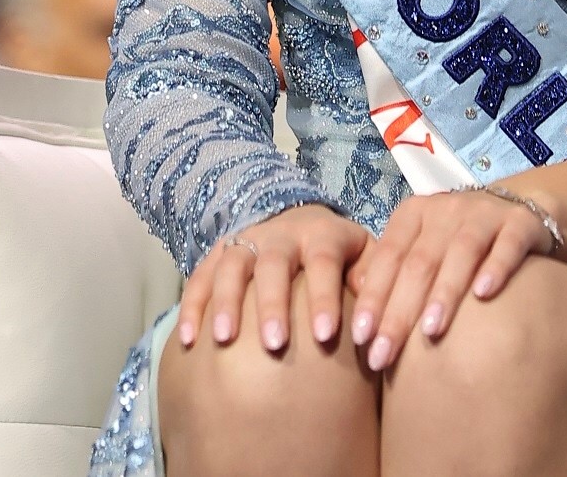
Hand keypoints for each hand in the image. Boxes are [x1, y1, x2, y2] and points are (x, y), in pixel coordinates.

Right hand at [176, 203, 368, 354]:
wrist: (304, 222)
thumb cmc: (341, 256)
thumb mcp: (365, 258)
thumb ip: (374, 281)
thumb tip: (379, 317)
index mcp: (323, 234)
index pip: (324, 261)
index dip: (324, 296)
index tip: (326, 336)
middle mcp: (282, 233)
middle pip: (274, 263)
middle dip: (273, 303)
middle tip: (275, 343)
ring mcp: (247, 240)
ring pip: (233, 264)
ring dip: (227, 301)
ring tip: (224, 339)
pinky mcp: (220, 253)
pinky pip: (201, 275)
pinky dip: (192, 304)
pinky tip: (187, 340)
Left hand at [349, 187, 556, 371]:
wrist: (516, 209)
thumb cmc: (455, 243)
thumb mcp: (420, 248)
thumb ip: (392, 274)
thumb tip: (357, 316)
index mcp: (415, 214)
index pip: (389, 256)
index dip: (373, 296)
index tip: (360, 337)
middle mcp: (447, 208)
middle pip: (420, 261)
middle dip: (399, 311)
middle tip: (383, 354)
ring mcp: (485, 213)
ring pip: (462, 251)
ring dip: (444, 291)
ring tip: (430, 332)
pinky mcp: (520, 223)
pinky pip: (508, 244)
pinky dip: (496, 267)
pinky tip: (484, 294)